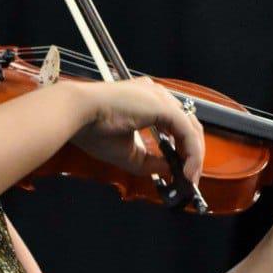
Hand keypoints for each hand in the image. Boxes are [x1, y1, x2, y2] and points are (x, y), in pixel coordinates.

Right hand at [69, 77, 204, 183]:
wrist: (79, 113)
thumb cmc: (93, 129)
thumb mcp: (127, 154)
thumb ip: (150, 162)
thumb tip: (170, 170)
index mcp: (146, 102)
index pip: (175, 124)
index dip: (182, 148)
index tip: (181, 170)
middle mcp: (157, 95)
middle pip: (187, 125)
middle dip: (192, 153)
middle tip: (190, 177)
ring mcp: (161, 98)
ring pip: (190, 128)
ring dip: (194, 155)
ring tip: (189, 177)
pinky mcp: (163, 106)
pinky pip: (186, 131)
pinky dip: (191, 152)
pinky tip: (186, 169)